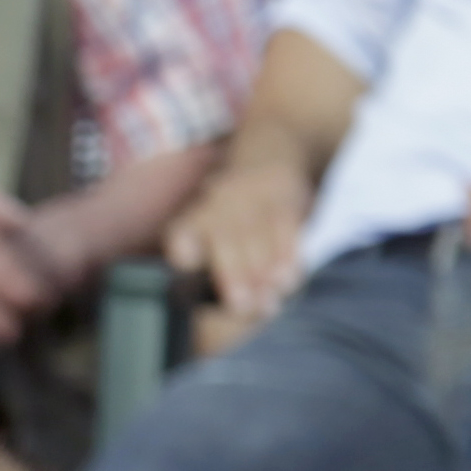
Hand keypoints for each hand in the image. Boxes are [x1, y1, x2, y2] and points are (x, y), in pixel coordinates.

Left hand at [163, 147, 316, 348]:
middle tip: (242, 308)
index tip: (185, 263)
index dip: (184, 248)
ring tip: (268, 305)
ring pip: (257, 239)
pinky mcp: (284, 200)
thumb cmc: (231, 216)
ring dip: (264, 275)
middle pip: (225, 242)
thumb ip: (205, 264)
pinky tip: (289, 282)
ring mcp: (254, 200)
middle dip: (233, 276)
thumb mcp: (207, 229)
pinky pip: (287, 230)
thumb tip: (206, 310)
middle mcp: (220, 205)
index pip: (182, 234)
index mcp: (194, 219)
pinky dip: (288, 258)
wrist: (268, 160)